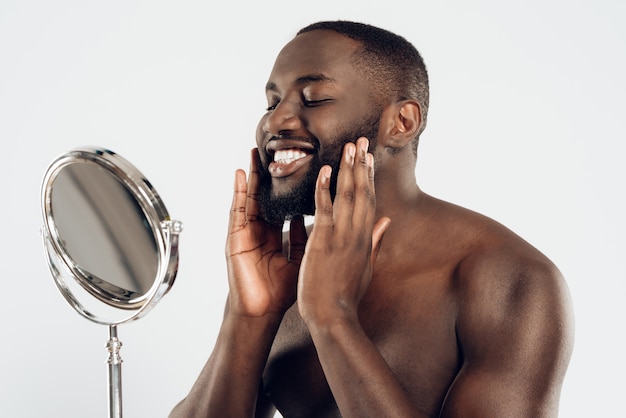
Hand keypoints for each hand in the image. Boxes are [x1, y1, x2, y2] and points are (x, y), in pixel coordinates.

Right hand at [226, 148, 306, 316]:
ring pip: (252, 197)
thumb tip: (328, 216)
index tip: (304, 163)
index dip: (294, 185)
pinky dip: (239, 192)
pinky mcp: (235, 238)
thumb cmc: (284, 290)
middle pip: (269, 195)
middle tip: (280, 149)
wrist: (264, 313)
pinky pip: (237, 211)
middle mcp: (262, 229)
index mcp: (279, 233)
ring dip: (254, 175)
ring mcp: (247, 232)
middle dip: (273, 174)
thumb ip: (314, 235)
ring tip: (257, 152)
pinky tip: (242, 174)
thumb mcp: (304, 257)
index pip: (287, 202)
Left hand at [297, 137, 390, 324]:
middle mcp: (357, 234)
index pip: (369, 201)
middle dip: (362, 165)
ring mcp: (341, 236)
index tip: (370, 157)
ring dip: (349, 169)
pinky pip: (325, 208)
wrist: (333, 316)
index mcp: (366, 239)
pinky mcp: (324, 241)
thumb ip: (375, 241)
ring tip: (350, 146)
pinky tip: (326, 169)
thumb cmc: (346, 295)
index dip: (370, 177)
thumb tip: (387, 221)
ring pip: (347, 196)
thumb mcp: (366, 267)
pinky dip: (326, 188)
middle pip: (362, 193)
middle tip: (362, 140)